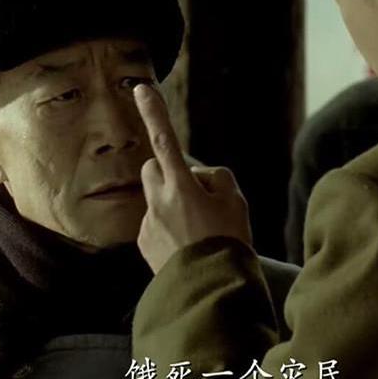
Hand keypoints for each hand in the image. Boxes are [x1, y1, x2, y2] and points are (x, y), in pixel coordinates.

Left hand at [134, 84, 252, 272]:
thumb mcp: (237, 202)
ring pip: (155, 198)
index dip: (154, 112)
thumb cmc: (229, 242)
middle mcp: (158, 200)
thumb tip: (196, 177)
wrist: (210, 289)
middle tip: (195, 195)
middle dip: (168, 172)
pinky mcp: (143, 242)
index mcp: (181, 186)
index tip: (140, 89)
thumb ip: (216, 179)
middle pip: (154, 168)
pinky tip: (185, 246)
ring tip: (196, 230)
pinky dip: (167, 228)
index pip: (164, 140)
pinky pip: (153, 223)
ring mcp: (147, 222)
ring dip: (170, 203)